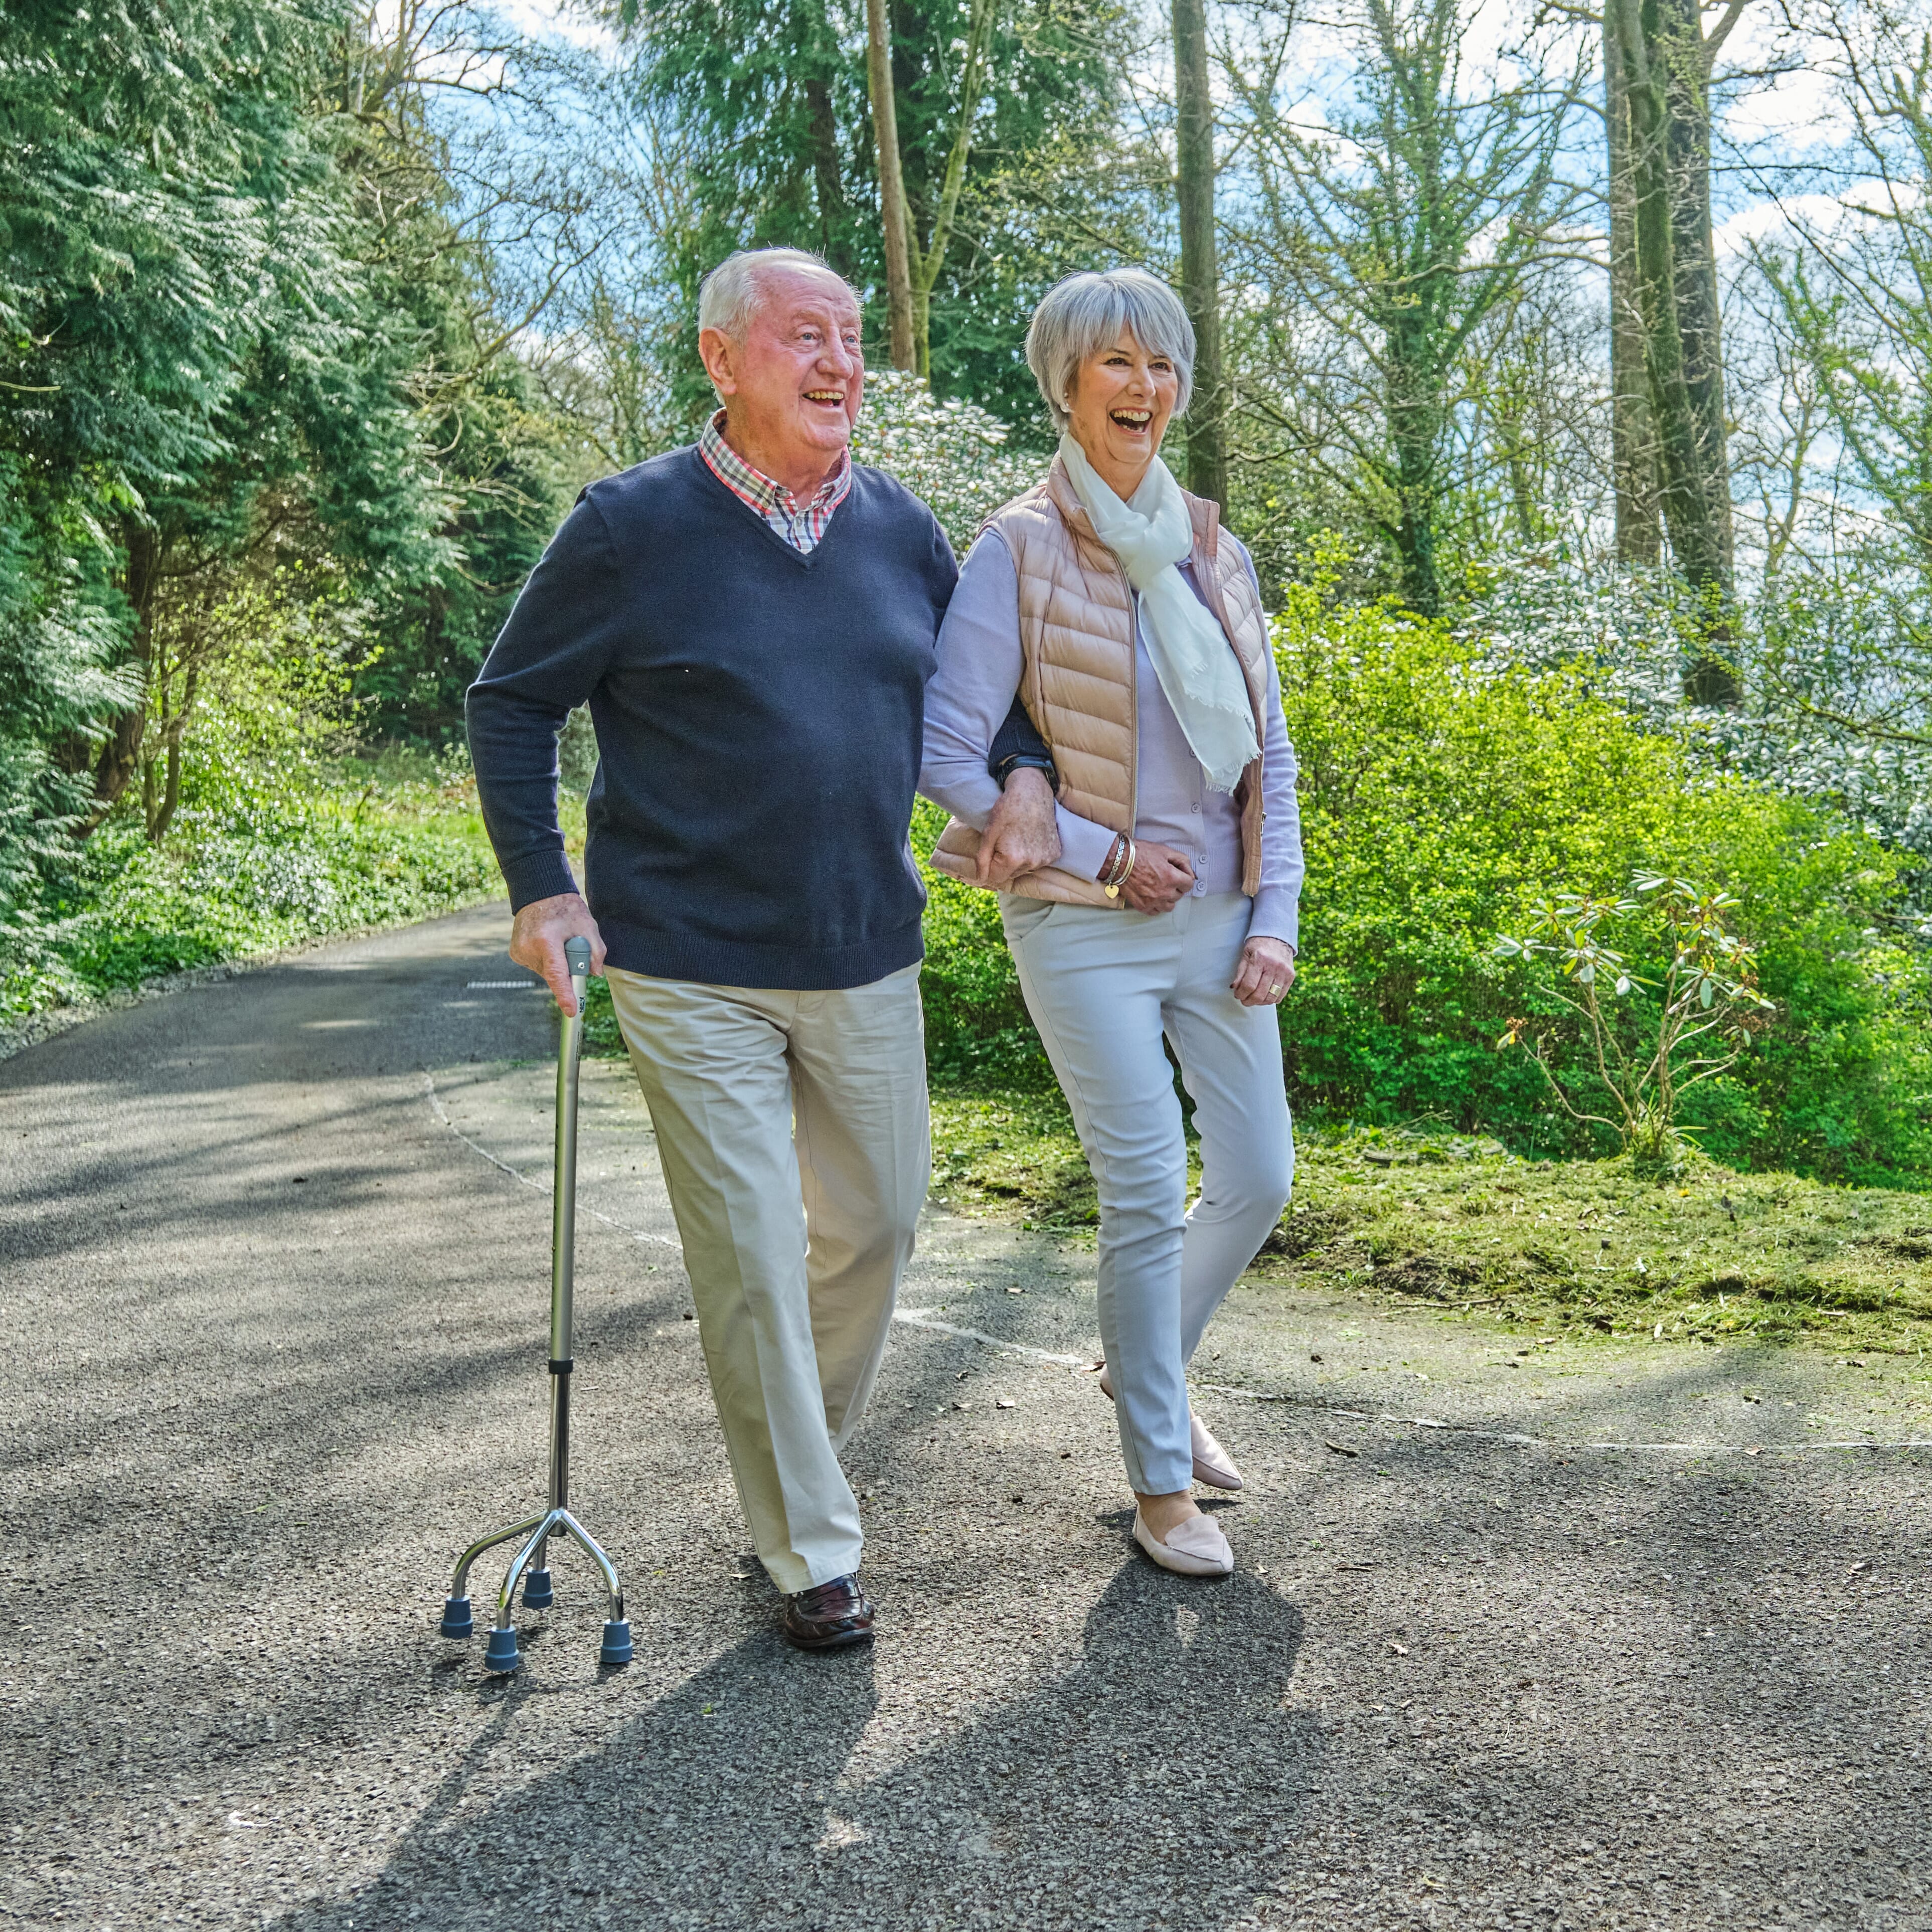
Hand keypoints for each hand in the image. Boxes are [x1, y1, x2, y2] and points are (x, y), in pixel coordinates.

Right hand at [510, 892, 605, 1015]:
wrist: (539, 893)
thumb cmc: (565, 908)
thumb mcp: (588, 925)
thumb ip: (596, 951)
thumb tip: (595, 973)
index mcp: (546, 940)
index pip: (557, 975)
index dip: (566, 995)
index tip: (572, 1011)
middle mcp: (528, 947)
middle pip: (554, 975)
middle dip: (568, 969)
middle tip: (571, 947)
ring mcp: (519, 951)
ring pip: (546, 972)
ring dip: (556, 964)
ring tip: (556, 941)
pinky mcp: (515, 953)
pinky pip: (537, 966)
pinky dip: (546, 960)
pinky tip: (546, 943)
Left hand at [975, 765, 1061, 886]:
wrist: (1033, 791)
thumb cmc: (1007, 809)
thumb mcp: (988, 833)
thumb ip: (982, 859)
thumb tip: (981, 878)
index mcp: (1013, 859)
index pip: (995, 878)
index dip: (990, 866)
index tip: (992, 850)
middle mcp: (1032, 863)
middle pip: (1011, 874)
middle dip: (1004, 863)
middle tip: (1006, 840)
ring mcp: (1046, 859)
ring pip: (1024, 869)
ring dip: (1019, 859)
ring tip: (1019, 837)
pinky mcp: (1055, 853)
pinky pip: (1038, 861)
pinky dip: (1033, 853)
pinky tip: (1032, 837)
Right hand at [1120, 841, 1194, 914]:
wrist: (1119, 860)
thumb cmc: (1139, 854)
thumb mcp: (1165, 850)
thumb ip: (1182, 860)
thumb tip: (1188, 870)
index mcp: (1171, 877)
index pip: (1189, 884)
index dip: (1186, 877)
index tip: (1181, 875)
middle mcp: (1164, 892)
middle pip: (1179, 895)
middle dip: (1176, 887)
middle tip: (1167, 879)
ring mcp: (1153, 901)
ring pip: (1169, 906)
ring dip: (1168, 898)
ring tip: (1161, 889)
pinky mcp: (1142, 906)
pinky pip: (1155, 912)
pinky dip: (1156, 906)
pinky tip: (1153, 897)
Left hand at [1231, 935, 1295, 1006]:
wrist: (1277, 936)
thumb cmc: (1259, 944)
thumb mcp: (1246, 954)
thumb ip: (1240, 972)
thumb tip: (1235, 988)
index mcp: (1260, 959)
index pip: (1249, 985)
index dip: (1241, 994)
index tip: (1237, 995)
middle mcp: (1274, 966)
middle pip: (1259, 994)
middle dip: (1248, 1000)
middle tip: (1243, 999)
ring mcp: (1284, 972)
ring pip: (1270, 998)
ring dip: (1259, 1002)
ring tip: (1253, 999)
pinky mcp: (1291, 976)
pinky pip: (1280, 996)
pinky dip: (1270, 1000)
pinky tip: (1263, 996)